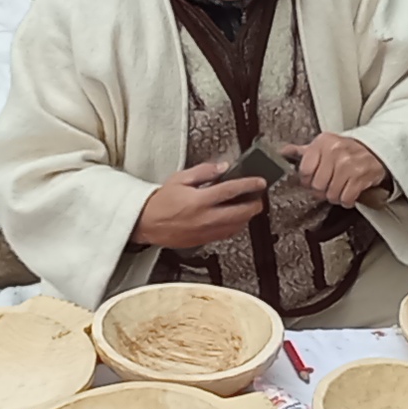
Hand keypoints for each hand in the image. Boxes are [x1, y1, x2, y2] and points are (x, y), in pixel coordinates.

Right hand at [133, 162, 265, 247]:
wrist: (146, 223)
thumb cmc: (161, 201)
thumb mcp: (180, 178)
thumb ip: (203, 172)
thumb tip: (223, 168)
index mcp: (199, 200)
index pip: (231, 190)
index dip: (249, 185)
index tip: (260, 182)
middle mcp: (205, 218)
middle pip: (241, 213)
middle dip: (255, 204)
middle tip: (258, 196)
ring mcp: (206, 231)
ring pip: (237, 226)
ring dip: (247, 216)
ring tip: (248, 206)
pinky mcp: (204, 240)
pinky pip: (227, 234)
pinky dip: (236, 225)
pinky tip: (235, 218)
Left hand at [287, 132, 386, 207]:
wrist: (376, 150)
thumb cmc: (347, 150)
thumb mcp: (324, 145)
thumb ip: (303, 151)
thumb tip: (282, 152)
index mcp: (323, 142)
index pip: (305, 169)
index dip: (307, 180)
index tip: (312, 180)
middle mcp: (335, 151)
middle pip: (317, 185)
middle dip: (321, 190)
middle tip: (327, 186)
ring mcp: (349, 164)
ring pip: (331, 194)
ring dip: (335, 196)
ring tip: (339, 188)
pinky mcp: (361, 177)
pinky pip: (346, 198)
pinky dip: (347, 200)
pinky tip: (349, 193)